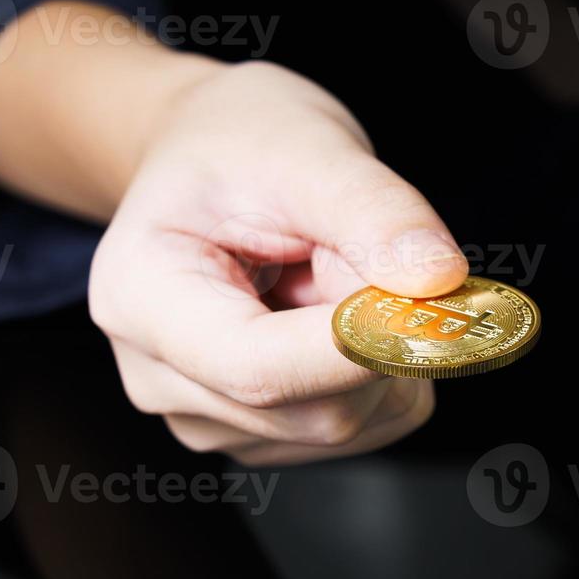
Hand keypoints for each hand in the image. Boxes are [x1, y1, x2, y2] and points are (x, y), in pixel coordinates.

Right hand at [88, 61, 468, 464]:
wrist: (210, 158)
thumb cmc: (239, 143)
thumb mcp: (307, 147)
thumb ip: (375, 213)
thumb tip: (437, 283)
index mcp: (140, 300)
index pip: (259, 370)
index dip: (360, 349)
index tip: (437, 304)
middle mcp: (160, 378)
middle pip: (316, 410)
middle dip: (382, 336)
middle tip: (372, 251)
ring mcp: (206, 417)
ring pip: (351, 424)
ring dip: (384, 351)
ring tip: (333, 273)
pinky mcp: (258, 434)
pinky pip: (365, 427)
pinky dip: (383, 372)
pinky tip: (336, 311)